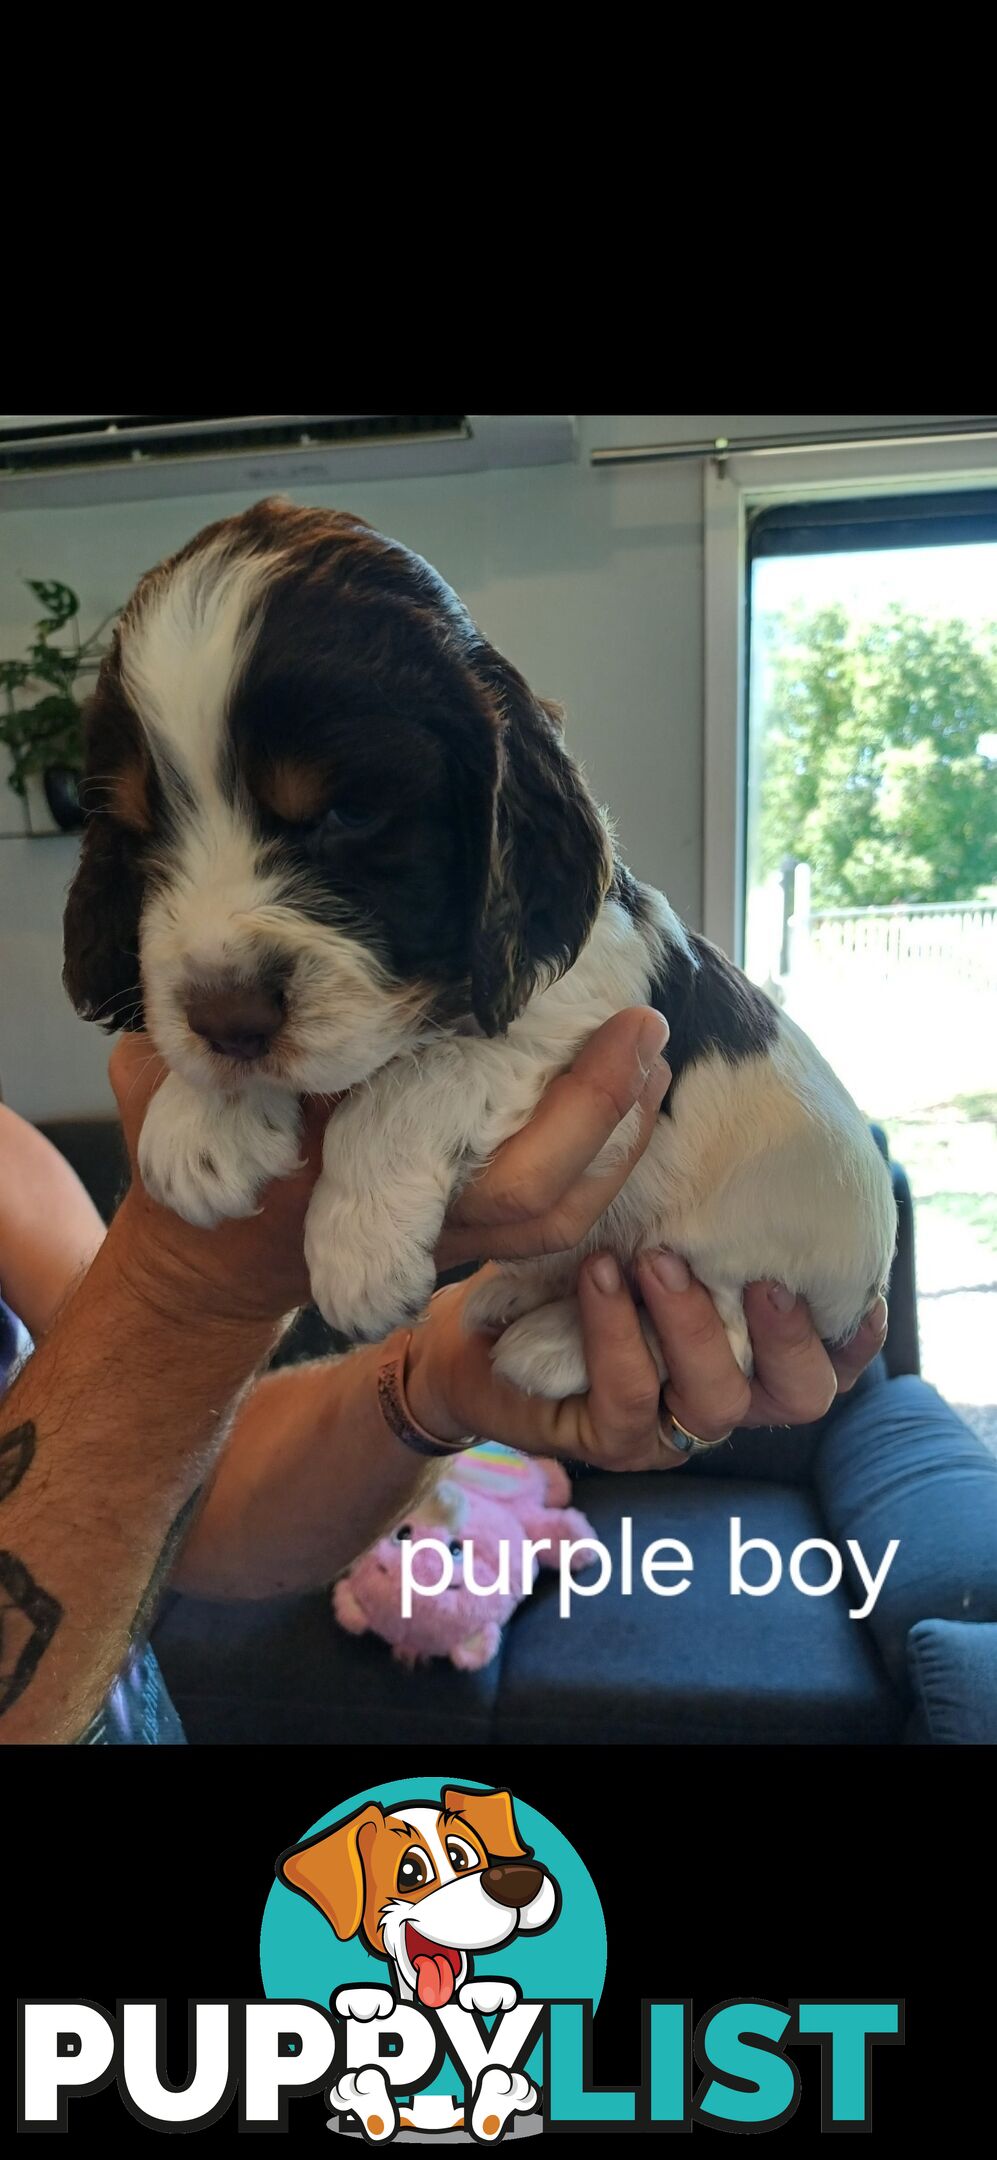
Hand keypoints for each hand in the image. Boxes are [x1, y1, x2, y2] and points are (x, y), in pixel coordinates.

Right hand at [106, 1007, 670, 1328]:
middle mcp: (423, 1223)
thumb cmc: (202, 1164)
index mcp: (367, 1194)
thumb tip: (163, 1037)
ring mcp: (451, 1231)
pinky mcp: (465, 1223)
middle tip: (646, 1025)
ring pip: (561, 1214)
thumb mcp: (177, 1112)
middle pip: (542, 1197)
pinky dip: (600, 1153)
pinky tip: (624, 1089)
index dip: (567, 1116)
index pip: (490, 1178)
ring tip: (650, 1055)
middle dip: (606, 1115)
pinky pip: (551, 1207)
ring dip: (619, 1137)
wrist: (214, 1256)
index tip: (604, 1029)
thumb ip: (176, 1072)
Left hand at [405, 1254, 888, 1471]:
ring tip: (654, 1257)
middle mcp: (721, 1397)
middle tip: (761, 1274)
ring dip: (692, 1324)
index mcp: (748, 1353)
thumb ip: (698, 1211)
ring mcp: (667, 1429)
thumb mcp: (643, 1231)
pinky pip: (629, 1396)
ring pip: (717, 1399)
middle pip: (802, 1396)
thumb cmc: (571, 1269)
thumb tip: (738, 1121)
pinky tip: (600, 1275)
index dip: (853, 1328)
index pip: (830, 1356)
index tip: (850, 1274)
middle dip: (792, 1336)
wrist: (469, 1331)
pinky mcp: (607, 1441)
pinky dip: (618, 1332)